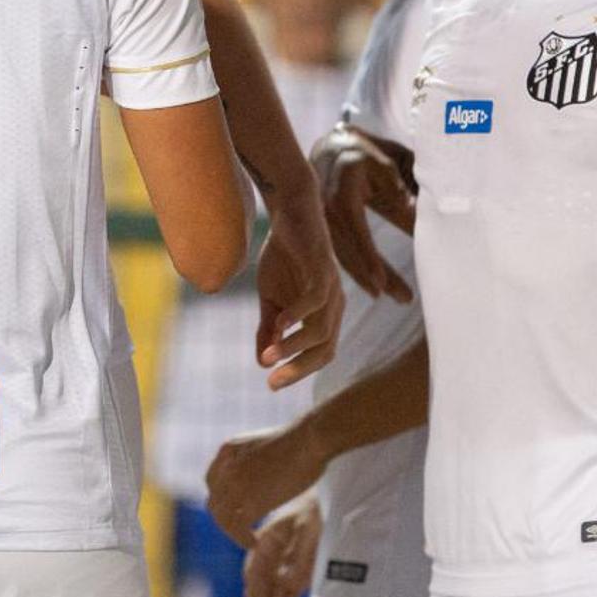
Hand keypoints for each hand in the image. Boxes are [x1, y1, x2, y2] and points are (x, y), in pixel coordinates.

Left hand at [206, 423, 328, 547]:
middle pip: (215, 502)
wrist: (308, 440)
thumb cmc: (297, 441)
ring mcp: (236, 485)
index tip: (234, 509)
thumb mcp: (260, 445)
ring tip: (247, 540)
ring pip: (223, 518)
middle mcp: (226, 468)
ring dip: (234, 533)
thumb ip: (249, 459)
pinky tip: (253, 542)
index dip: (221, 499)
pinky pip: (238, 528)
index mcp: (228, 451)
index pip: (212, 482)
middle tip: (240, 529)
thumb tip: (256, 474)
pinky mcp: (250, 501)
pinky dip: (243, 539)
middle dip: (226, 518)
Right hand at [242, 493, 321, 596]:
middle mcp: (268, 556)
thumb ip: (300, 557)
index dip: (258, 596)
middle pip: (258, 590)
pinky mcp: (292, 571)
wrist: (327, 495)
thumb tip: (288, 585)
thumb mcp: (310, 528)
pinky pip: (283, 596)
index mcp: (266, 541)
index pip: (253, 574)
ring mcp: (279, 565)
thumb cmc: (316, 506)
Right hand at [256, 194, 344, 390]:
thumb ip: (268, 328)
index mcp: (325, 315)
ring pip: (321, 329)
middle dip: (299, 368)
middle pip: (325, 349)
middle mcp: (335, 306)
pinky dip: (298, 314)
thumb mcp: (270, 297)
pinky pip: (315, 298)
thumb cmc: (283, 255)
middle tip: (272, 381)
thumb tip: (262, 362)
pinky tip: (279, 324)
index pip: (320, 355)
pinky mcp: (323, 268)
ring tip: (270, 355)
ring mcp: (331, 287)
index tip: (271, 384)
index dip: (298, 371)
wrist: (290, 213)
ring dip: (294, 346)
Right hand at [311, 126, 415, 301]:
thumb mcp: (382, 163)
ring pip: (346, 257)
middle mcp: (329, 215)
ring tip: (396, 296)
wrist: (330, 148)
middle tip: (403, 298)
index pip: (358, 234)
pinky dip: (359, 269)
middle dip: (375, 277)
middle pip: (352, 253)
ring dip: (370, 278)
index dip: (370, 259)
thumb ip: (396, 188)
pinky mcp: (326, 230)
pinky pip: (342, 254)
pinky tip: (376, 287)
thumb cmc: (361, 154)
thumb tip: (412, 213)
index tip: (381, 283)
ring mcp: (324, 224)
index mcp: (342, 198)